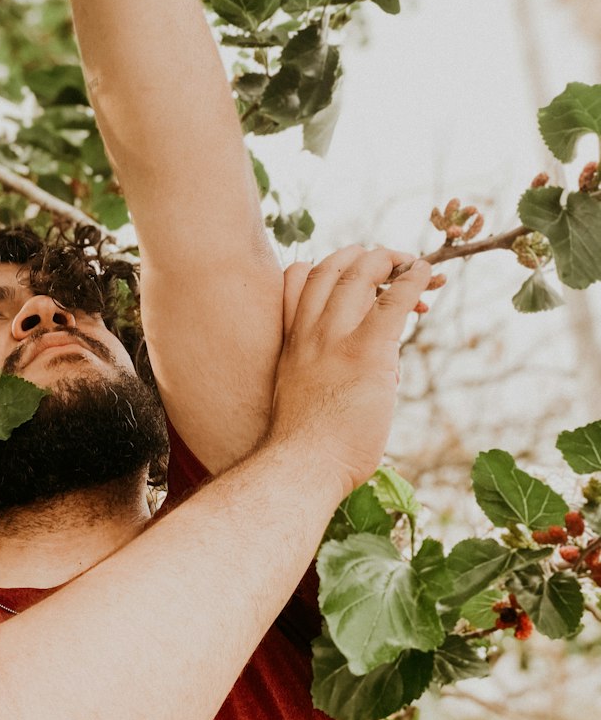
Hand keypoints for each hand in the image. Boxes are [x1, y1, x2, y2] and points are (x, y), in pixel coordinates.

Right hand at [269, 246, 431, 496]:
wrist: (302, 464)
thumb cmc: (304, 447)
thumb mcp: (300, 395)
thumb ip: (320, 372)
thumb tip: (357, 379)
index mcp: (291, 339)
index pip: (295, 276)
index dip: (324, 264)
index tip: (350, 274)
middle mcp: (309, 330)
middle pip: (331, 266)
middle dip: (363, 255)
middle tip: (390, 263)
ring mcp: (335, 338)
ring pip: (360, 272)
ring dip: (389, 259)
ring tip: (413, 266)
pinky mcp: (367, 351)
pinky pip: (394, 300)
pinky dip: (413, 280)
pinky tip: (428, 276)